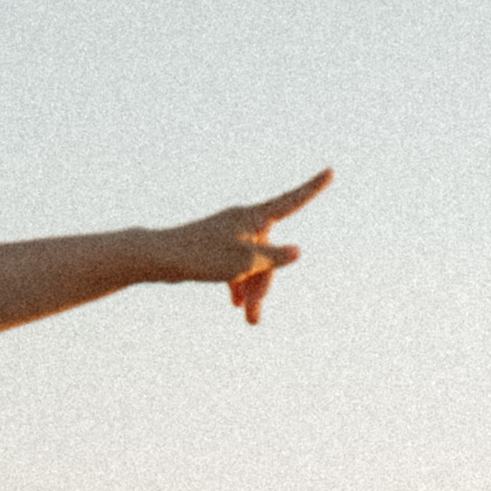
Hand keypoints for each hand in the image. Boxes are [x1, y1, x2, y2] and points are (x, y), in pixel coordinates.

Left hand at [149, 169, 330, 323]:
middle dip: (265, 284)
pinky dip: (239, 282)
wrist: (159, 258)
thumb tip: (297, 252)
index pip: (291, 202)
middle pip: (270, 252)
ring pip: (253, 262)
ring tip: (247, 319)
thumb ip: (273, 258)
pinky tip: (234, 303)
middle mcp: (244, 221)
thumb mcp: (243, 262)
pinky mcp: (218, 247)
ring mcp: (230, 234)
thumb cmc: (202, 256)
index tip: (331, 171)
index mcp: (253, 217)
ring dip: (253, 289)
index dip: (313, 188)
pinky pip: (238, 265)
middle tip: (253, 320)